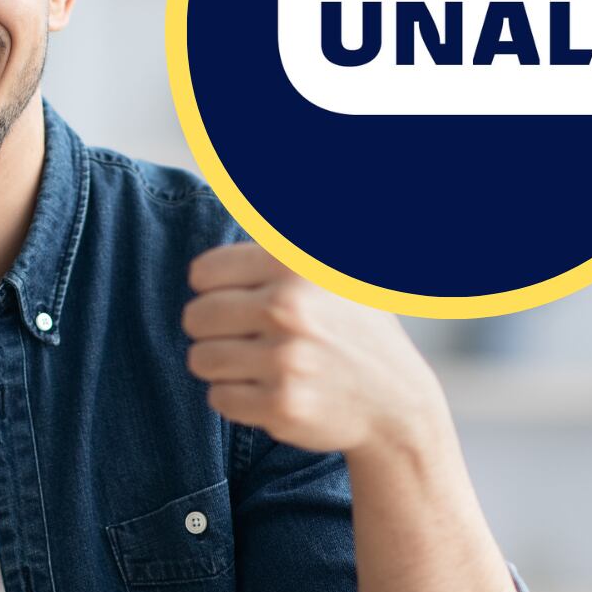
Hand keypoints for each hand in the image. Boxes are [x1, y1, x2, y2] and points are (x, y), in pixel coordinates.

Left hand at [183, 243, 446, 455]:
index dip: (216, 291)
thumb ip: (281, 245)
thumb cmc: (351, 329)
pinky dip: (236, 399)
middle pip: (195, 317)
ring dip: (222, 366)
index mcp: (294, 265)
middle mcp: (289, 306)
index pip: (204, 273)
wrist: (396, 403)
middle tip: (244, 337)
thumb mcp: (329, 272)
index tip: (239, 301)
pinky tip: (268, 391)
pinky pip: (218, 398)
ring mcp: (285, 358)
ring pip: (201, 359)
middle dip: (213, 330)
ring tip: (256, 364)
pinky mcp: (281, 405)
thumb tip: (235, 186)